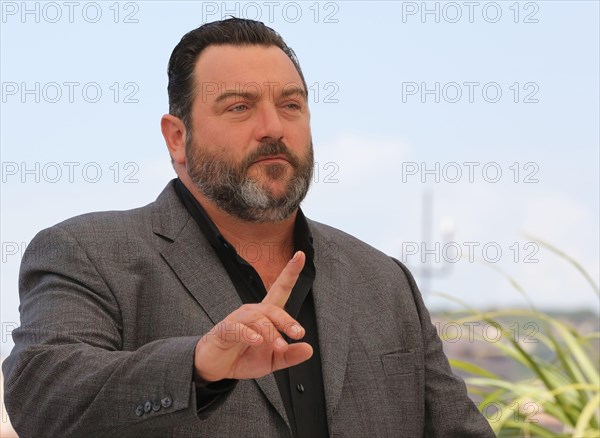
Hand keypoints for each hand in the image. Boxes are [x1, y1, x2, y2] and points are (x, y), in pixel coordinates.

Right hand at [193, 251, 312, 382]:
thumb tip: (309, 349)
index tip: (301, 255)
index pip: (280, 289)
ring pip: (258, 318)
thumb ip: (290, 355)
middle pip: (272, 308)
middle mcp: (252, 312)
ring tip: (280, 346)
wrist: (215, 368)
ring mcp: (237, 319)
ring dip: (271, 331)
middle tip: (298, 333)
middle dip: (286, 320)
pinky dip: (248, 334)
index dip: (290, 272)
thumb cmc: (243, 356)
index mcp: (266, 316)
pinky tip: (257, 341)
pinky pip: (237, 328)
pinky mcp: (224, 330)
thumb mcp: (272, 360)